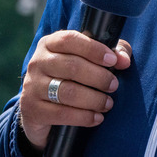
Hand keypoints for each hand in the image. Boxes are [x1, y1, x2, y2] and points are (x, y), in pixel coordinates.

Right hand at [18, 31, 131, 149]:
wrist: (40, 106)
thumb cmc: (70, 75)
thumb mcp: (87, 58)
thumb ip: (111, 53)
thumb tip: (124, 60)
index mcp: (50, 43)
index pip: (71, 39)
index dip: (94, 49)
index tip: (113, 60)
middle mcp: (38, 62)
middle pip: (72, 66)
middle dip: (99, 77)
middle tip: (114, 85)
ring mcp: (32, 86)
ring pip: (67, 92)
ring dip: (94, 99)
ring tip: (108, 103)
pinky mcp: (32, 110)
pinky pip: (61, 114)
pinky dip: (84, 117)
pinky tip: (97, 118)